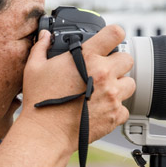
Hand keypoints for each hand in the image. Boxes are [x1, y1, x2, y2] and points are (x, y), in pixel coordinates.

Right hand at [20, 26, 134, 147]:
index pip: (115, 33)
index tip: (111, 40)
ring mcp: (112, 95)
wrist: (45, 133)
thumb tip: (45, 35)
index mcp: (87, 57)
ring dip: (120, 86)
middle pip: (127, 59)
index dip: (115, 35)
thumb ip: (42, 47)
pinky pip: (125, 109)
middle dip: (118, 64)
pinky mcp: (115, 115)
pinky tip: (100, 110)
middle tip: (104, 71)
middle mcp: (104, 74)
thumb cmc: (39, 101)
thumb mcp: (34, 68)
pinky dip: (116, 110)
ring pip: (130, 84)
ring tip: (104, 92)